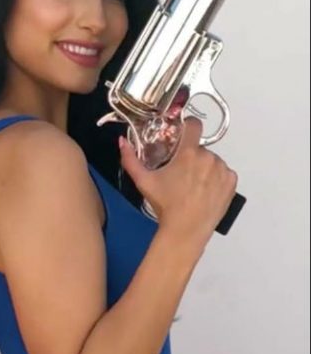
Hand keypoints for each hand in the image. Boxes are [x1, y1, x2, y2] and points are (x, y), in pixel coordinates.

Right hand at [120, 117, 236, 242]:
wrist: (186, 229)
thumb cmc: (165, 205)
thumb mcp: (143, 181)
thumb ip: (130, 159)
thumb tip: (121, 142)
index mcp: (189, 153)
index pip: (194, 125)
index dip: (187, 126)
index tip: (182, 134)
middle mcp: (209, 157)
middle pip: (200, 149)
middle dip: (191, 157)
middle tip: (181, 174)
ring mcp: (223, 170)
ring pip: (212, 161)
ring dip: (204, 168)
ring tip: (193, 185)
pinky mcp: (231, 182)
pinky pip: (224, 173)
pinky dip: (216, 178)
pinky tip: (204, 190)